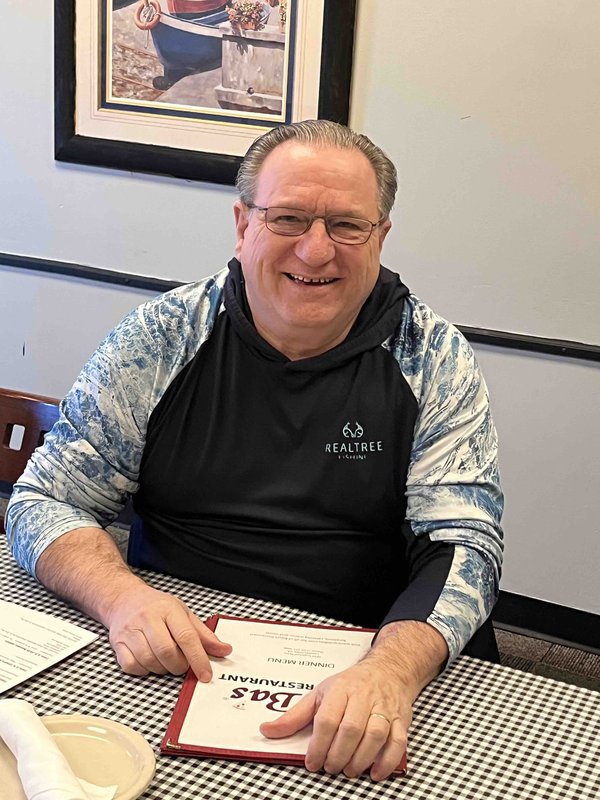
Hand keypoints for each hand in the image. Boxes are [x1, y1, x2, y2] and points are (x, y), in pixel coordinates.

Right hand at [105, 583, 231, 679]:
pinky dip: (144, 670)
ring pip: (149, 660)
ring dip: (162, 668)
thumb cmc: (156, 607)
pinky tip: (149, 661)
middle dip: (179, 666)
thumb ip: (204, 634)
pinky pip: (132, 666)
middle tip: (182, 664)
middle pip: (167, 651)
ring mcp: (130, 630)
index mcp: (168, 609)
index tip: (206, 674)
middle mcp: (148, 617)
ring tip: (166, 660)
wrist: (125, 599)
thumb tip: (224, 650)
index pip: (186, 636)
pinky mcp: (117, 643)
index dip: (198, 658)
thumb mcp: (183, 614)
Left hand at [260, 659, 412, 780]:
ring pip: (375, 735)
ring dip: (360, 759)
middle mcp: (364, 697)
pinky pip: (398, 742)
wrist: (388, 670)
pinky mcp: (401, 719)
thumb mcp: (320, 694)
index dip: (318, 744)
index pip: (327, 718)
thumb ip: (295, 716)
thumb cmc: (351, 685)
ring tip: (348, 770)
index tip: (312, 762)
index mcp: (340, 689)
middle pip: (351, 728)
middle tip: (330, 767)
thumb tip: (267, 730)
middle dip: (338, 754)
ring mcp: (384, 708)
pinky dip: (387, 760)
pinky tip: (375, 772)